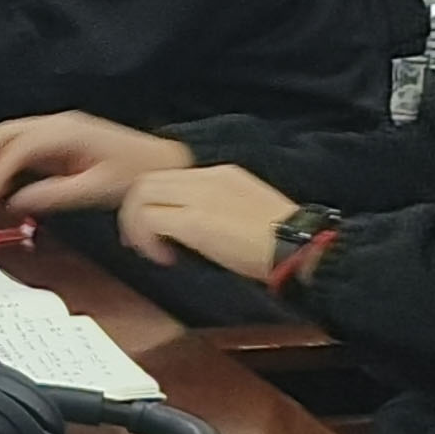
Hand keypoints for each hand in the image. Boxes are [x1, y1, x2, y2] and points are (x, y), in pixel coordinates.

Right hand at [0, 112, 195, 212]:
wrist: (160, 162)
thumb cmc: (137, 171)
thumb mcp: (97, 189)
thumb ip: (55, 195)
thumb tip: (19, 201)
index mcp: (65, 133)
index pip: (16, 149)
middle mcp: (57, 125)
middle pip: (2, 134)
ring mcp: (56, 129)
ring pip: (7, 136)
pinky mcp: (57, 140)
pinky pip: (19, 145)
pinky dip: (1, 160)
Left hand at [118, 164, 300, 275]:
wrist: (300, 247)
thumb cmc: (281, 240)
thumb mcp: (245, 208)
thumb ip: (215, 206)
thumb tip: (187, 225)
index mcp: (221, 174)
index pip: (168, 176)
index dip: (152, 200)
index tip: (151, 227)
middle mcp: (206, 178)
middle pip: (147, 181)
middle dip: (133, 211)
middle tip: (138, 240)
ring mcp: (200, 197)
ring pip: (142, 196)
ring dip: (136, 224)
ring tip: (149, 249)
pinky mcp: (195, 221)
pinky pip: (149, 221)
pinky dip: (147, 241)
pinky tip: (165, 259)